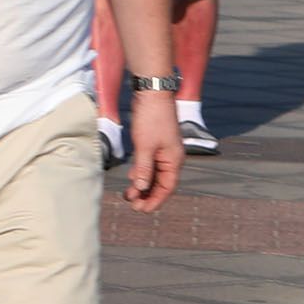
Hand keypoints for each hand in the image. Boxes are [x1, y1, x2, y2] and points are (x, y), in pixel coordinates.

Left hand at [124, 95, 181, 212]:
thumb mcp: (145, 146)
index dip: (155, 200)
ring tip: (129, 194)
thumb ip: (144, 168)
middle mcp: (171, 157)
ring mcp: (163, 150)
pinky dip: (141, 171)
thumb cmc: (152, 118)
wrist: (152, 93)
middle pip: (161, 183)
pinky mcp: (154, 143)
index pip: (167, 187)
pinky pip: (150, 163)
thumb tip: (142, 188)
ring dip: (143, 184)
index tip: (141, 210)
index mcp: (174, 160)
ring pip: (154, 174)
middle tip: (132, 204)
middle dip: (147, 195)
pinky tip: (132, 177)